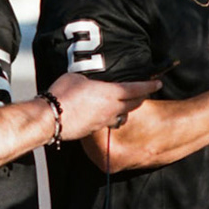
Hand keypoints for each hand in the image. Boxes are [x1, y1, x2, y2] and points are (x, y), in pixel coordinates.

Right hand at [49, 72, 163, 139]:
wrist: (50, 119)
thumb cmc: (62, 96)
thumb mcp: (76, 77)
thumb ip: (89, 80)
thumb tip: (89, 83)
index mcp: (110, 93)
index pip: (136, 89)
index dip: (149, 86)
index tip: (158, 83)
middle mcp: (110, 109)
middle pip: (133, 104)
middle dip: (141, 98)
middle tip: (145, 93)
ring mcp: (103, 122)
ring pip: (122, 117)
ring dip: (127, 111)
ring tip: (125, 105)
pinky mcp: (94, 130)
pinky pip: (108, 123)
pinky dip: (111, 118)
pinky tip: (103, 114)